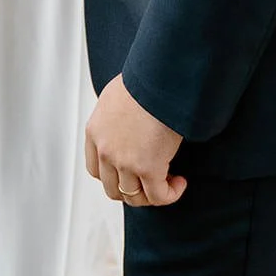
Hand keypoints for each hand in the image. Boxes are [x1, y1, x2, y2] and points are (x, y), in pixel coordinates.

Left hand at [85, 74, 186, 207]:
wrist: (158, 79)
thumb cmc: (144, 80)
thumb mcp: (116, 97)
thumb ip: (114, 117)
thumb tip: (127, 124)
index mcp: (95, 132)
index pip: (95, 169)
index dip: (114, 176)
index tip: (130, 172)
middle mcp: (105, 150)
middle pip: (113, 188)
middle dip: (133, 189)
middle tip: (150, 181)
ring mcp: (124, 162)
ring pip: (134, 196)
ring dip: (151, 194)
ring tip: (168, 181)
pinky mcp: (148, 168)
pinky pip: (158, 196)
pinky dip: (170, 194)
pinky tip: (179, 183)